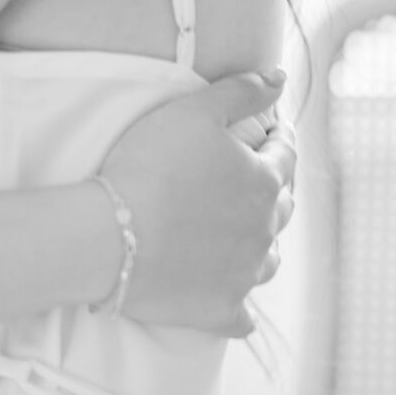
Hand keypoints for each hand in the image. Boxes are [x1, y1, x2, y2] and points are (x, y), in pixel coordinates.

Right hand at [101, 70, 293, 334]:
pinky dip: (240, 307)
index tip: (272, 133)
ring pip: (268, 261)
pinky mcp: (219, 309)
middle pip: (281, 209)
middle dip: (272, 190)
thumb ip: (242, 91)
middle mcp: (264, 230)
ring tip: (245, 236)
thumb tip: (281, 78)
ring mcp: (243, 274)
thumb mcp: (193, 112)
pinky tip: (235, 303)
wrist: (110, 236)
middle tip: (254, 180)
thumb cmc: (148, 167)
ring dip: (262, 246)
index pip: (285, 156)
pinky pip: (242, 316)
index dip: (279, 140)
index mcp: (263, 181)